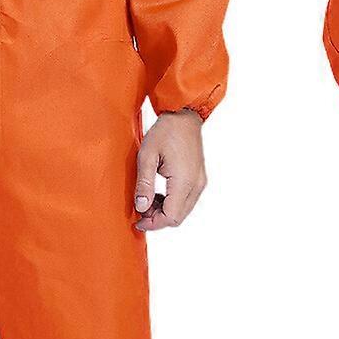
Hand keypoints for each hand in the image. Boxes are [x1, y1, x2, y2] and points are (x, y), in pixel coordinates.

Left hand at [134, 111, 206, 231]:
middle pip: (178, 218)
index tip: (138, 220)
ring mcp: (200, 182)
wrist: (184, 115)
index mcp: (184, 181)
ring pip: (183, 211)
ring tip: (148, 198)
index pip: (170, 217)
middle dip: (158, 219)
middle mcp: (196, 185)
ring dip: (165, 211)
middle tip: (140, 208)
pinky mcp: (199, 179)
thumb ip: (144, 184)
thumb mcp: (146, 156)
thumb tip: (141, 207)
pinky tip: (159, 193)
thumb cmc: (165, 131)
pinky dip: (172, 203)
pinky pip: (187, 201)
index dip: (153, 223)